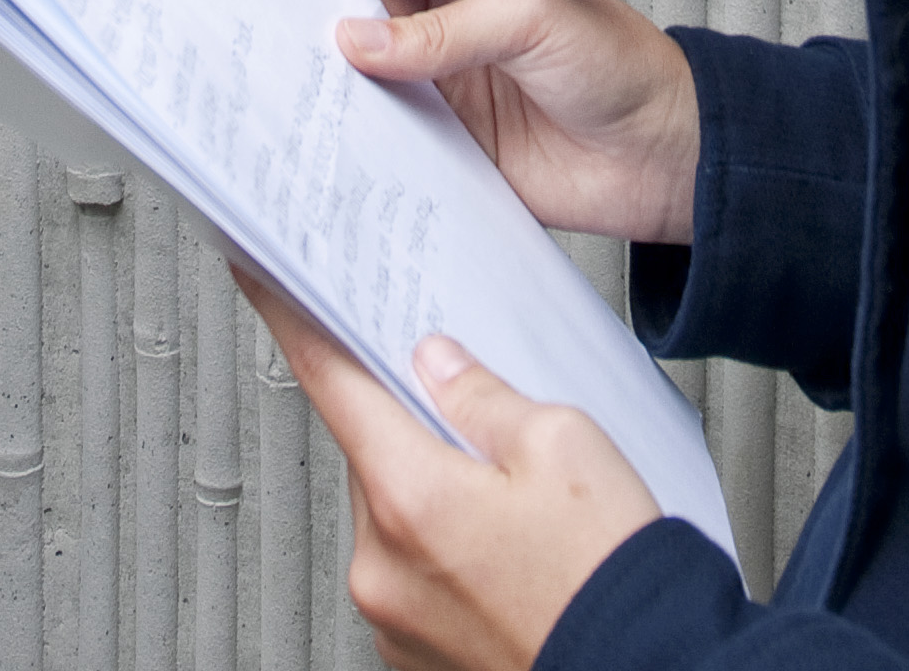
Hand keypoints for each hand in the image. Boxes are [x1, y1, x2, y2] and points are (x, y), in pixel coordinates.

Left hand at [234, 263, 659, 670]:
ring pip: (394, 517)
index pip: (329, 382)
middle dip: (416, 429)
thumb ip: (483, 394)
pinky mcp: (413, 655)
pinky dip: (446, 553)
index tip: (263, 276)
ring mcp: (393, 618)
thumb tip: (437, 364)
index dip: (294, 319)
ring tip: (518, 512)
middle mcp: (382, 565)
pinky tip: (509, 556)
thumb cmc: (611, 575)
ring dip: (435, 496)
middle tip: (486, 428)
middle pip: (372, 455)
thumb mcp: (564, 445)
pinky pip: (411, 574)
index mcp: (411, 497)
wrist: (645, 670)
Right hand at [335, 0, 701, 246]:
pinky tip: (367, 133)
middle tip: (349, 33)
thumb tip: (359, 42)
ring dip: (344, 71)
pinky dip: (362, 129)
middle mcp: (443, 10)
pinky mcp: (438, 133)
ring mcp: (436, 73)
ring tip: (348, 85)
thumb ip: (447, 31)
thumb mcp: (534, 19)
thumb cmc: (618, 64)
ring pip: (358, 59)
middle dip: (339, 2)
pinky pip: (380, 125)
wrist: (654, 154)